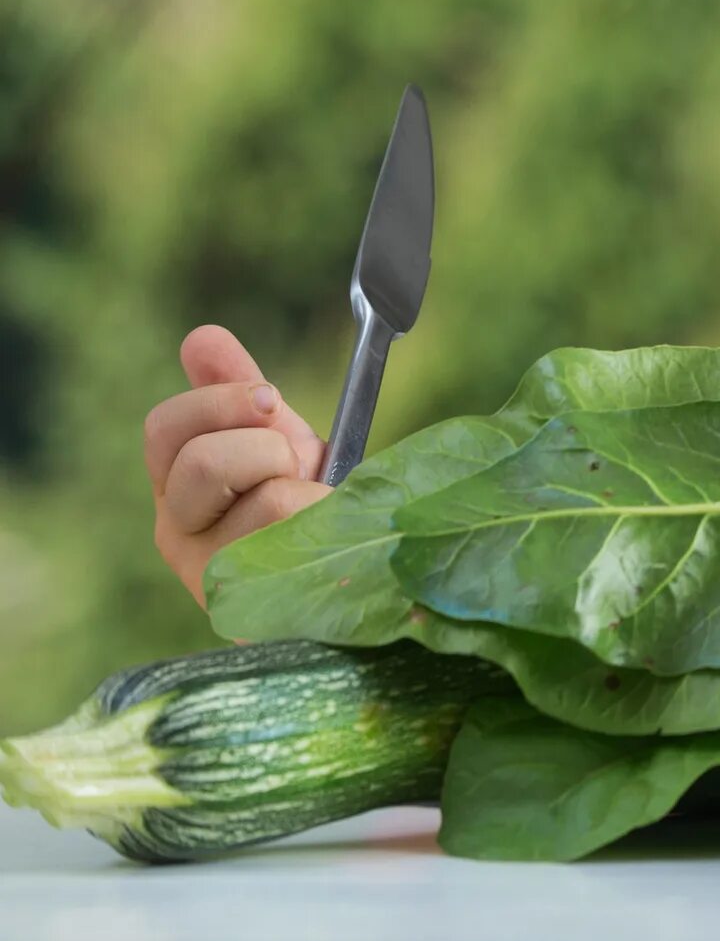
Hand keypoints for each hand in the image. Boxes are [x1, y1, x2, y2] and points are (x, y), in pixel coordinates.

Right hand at [146, 326, 330, 604]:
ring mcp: (211, 573)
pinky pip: (308, 538)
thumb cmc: (299, 506)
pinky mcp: (256, 604)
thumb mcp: (273, 439)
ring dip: (306, 491)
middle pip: (202, 462)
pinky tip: (327, 537)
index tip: (271, 398)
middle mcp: (177, 530)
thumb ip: (237, 390)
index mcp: (174, 483)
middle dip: (266, 448)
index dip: (220, 400)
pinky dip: (330, 521)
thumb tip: (200, 337)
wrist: (335, 578)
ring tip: (311, 510)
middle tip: (293, 466)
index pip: (164, 427)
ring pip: (267, 500)